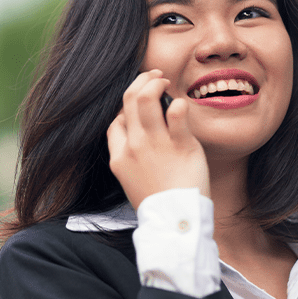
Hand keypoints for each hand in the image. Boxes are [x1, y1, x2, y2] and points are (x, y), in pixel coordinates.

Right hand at [107, 69, 210, 210]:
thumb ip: (131, 157)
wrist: (175, 222)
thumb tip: (137, 133)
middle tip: (156, 76)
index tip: (140, 104)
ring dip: (156, 82)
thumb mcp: (132, 181)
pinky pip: (177, 113)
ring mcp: (156, 144)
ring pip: (146, 97)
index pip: (115, 120)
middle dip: (142, 81)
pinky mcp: (181, 145)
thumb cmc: (158, 203)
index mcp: (119, 157)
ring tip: (166, 81)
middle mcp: (135, 146)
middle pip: (129, 99)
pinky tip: (182, 105)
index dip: (125, 107)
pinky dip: (179, 104)